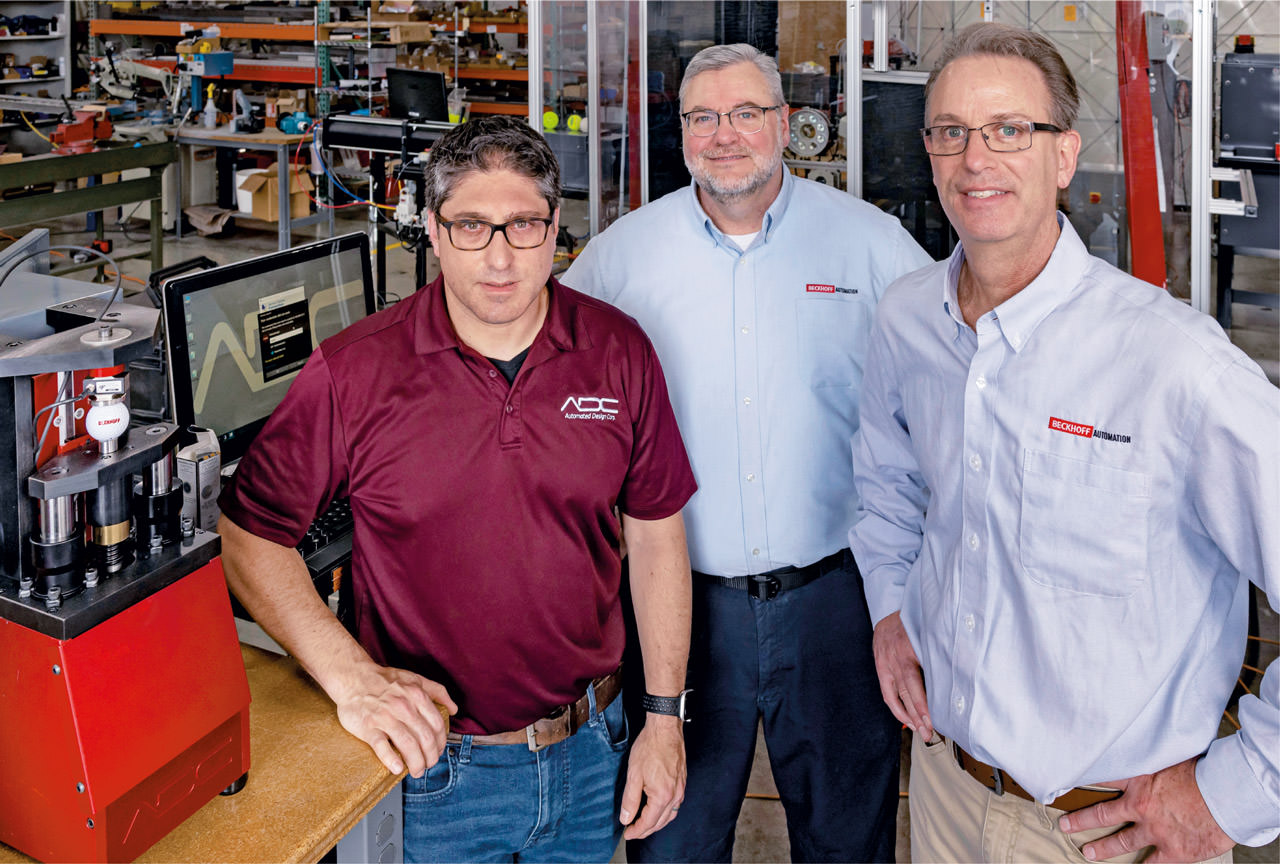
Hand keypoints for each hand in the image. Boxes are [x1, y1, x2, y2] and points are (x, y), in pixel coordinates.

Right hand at [332, 663, 456, 777]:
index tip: (438, 751)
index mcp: (416, 695)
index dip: (441, 742)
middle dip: (430, 757)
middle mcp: (403, 707)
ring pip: (407, 745)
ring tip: (417, 772)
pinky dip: (391, 760)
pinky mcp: (368, 727)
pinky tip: (397, 769)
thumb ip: (437, 691)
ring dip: (416, 763)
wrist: (353, 677)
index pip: (437, 725)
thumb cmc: (385, 681)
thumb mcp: (415, 679)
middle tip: (428, 765)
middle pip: (425, 738)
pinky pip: (382, 746)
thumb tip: (453, 708)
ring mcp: (385, 717)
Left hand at [619, 714, 685, 839]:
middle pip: (661, 822)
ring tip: (644, 824)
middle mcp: (675, 795)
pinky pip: (675, 805)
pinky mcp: (682, 782)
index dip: (636, 830)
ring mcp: (681, 788)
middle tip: (633, 831)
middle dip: (646, 830)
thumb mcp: (634, 775)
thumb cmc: (650, 748)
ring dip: (657, 823)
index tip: (627, 833)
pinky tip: (658, 809)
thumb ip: (630, 800)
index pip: (648, 822)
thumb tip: (626, 818)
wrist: (665, 729)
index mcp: (662, 796)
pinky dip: (665, 812)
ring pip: (670, 815)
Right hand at [872, 611, 931, 739]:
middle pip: (909, 693)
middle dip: (920, 716)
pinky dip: (896, 707)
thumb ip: (941, 649)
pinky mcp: (880, 667)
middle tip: (931, 733)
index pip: (920, 683)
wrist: (888, 608)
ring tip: (921, 731)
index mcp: (911, 649)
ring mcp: (886, 663)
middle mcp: (897, 658)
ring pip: (897, 696)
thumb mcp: (931, 630)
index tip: (940, 719)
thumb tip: (964, 669)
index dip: (927, 704)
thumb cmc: (915, 620)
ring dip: (909, 716)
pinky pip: (887, 692)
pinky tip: (906, 718)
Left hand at [1058, 757, 1233, 862]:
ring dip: (1103, 848)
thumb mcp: (1172, 756)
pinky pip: (1153, 863)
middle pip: (1103, 814)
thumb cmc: (1206, 772)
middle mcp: (1141, 806)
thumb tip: (1147, 744)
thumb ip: (1155, 758)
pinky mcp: (1173, 850)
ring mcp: (1154, 830)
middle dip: (1081, 820)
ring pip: (1121, 841)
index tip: (1064, 785)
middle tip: (1065, 825)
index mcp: (1139, 780)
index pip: (1103, 779)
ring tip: (1088, 852)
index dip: (1082, 781)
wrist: (1227, 796)